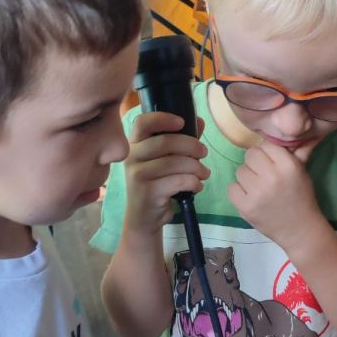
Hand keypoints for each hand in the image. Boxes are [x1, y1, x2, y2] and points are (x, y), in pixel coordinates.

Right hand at [123, 111, 208, 234]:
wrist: (144, 218)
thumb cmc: (157, 184)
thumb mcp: (166, 161)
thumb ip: (181, 141)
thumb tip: (199, 121)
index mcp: (135, 144)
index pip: (142, 122)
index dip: (163, 118)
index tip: (182, 122)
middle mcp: (132, 157)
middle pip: (164, 142)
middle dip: (191, 145)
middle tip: (204, 153)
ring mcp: (137, 175)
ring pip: (174, 162)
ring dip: (196, 167)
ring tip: (204, 173)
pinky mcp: (147, 192)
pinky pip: (177, 181)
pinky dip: (193, 182)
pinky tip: (197, 186)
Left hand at [227, 140, 324, 251]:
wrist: (300, 230)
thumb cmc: (302, 198)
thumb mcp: (302, 172)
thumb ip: (297, 151)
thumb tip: (299, 130)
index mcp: (288, 166)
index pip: (266, 145)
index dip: (268, 153)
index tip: (272, 162)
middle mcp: (272, 177)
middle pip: (250, 155)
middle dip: (256, 163)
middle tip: (264, 175)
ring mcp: (257, 193)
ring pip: (239, 171)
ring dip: (247, 178)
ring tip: (259, 188)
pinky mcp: (245, 207)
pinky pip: (231, 188)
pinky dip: (239, 192)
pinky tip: (250, 197)